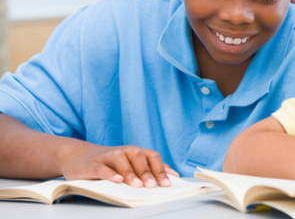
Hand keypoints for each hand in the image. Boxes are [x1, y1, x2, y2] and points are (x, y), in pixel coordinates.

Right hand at [58, 143, 178, 187]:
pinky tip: (117, 181)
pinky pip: (101, 167)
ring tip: (137, 185)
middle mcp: (123, 151)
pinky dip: (109, 173)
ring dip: (130, 172)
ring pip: (120, 159)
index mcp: (134, 152)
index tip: (166, 184)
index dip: (160, 169)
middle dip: (146, 171)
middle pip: (138, 155)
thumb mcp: (132, 165)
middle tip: (152, 186)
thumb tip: (174, 176)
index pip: (152, 156)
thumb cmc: (111, 164)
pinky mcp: (91, 165)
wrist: (79, 157)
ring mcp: (106, 156)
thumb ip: (152, 169)